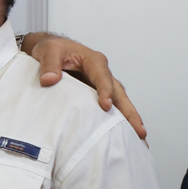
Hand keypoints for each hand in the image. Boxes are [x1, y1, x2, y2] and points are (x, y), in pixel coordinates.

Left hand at [21, 32, 146, 140]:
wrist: (52, 50)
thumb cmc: (53, 49)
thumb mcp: (48, 51)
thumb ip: (49, 64)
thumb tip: (49, 80)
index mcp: (94, 61)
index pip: (103, 77)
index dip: (105, 91)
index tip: (105, 105)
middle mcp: (103, 73)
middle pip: (119, 94)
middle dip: (130, 112)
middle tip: (138, 131)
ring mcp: (103, 85)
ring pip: (120, 103)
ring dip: (129, 120)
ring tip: (139, 139)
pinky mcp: (98, 95)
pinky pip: (112, 108)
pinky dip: (119, 121)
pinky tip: (124, 136)